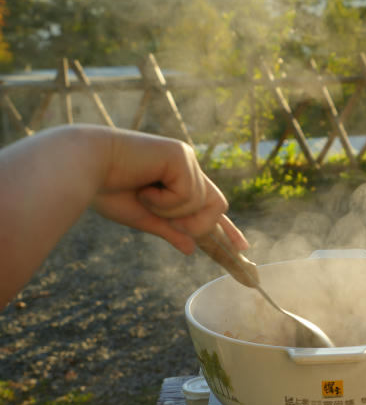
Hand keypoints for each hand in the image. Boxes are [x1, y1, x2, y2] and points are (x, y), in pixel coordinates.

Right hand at [90, 130, 248, 253]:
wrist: (83, 165)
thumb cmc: (106, 188)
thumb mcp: (143, 217)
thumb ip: (170, 230)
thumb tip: (192, 249)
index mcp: (178, 181)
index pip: (210, 206)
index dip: (227, 228)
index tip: (243, 248)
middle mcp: (187, 167)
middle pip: (217, 207)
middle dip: (198, 225)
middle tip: (163, 218)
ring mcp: (186, 159)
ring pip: (203, 204)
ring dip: (172, 212)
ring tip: (144, 196)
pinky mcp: (181, 155)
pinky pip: (189, 194)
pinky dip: (165, 201)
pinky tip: (144, 187)